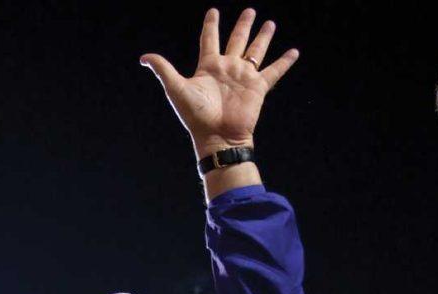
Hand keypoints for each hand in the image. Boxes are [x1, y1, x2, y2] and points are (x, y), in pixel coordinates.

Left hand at [141, 8, 297, 158]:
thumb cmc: (196, 116)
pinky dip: (285, 62)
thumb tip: (144, 57)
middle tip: (250, 11)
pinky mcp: (258, 87)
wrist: (217, 137)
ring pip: (256, 50)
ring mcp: (244, 77)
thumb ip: (163, 69)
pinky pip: (274, 71)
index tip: (214, 11)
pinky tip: (294, 52)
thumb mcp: (176, 88)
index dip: (211, 25)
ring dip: (263, 37)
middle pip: (237, 40)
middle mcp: (228, 69)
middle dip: (243, 25)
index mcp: (209, 67)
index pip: (210, 39)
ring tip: (270, 23)